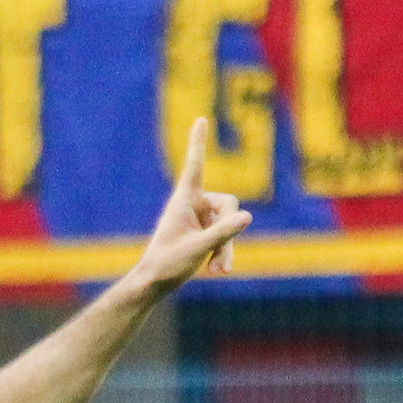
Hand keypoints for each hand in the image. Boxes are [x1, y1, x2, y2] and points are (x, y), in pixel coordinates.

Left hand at [122, 119, 253, 301]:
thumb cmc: (167, 265)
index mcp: (184, 199)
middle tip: (216, 257)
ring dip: (226, 247)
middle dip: (228, 231)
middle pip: (229, 204)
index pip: (195, 165)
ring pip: (230, 223)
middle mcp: (193, 204)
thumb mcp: (197, 249)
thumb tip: (248, 217)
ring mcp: (200, 217)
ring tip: (217, 270)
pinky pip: (226, 234)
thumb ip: (223, 233)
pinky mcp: (205, 230)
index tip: (201, 119)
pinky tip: (217, 271)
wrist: (154, 283)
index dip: (199, 142)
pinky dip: (224, 252)